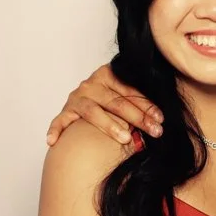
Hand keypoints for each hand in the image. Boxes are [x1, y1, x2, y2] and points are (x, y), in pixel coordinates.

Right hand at [45, 64, 164, 145]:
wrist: (91, 98)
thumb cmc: (114, 100)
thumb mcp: (127, 94)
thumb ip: (140, 101)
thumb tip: (162, 117)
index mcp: (108, 74)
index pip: (130, 91)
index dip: (147, 105)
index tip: (161, 119)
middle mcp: (91, 84)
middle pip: (116, 102)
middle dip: (138, 118)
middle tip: (154, 131)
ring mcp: (77, 97)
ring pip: (93, 111)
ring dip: (110, 126)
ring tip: (126, 138)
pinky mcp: (66, 111)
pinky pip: (60, 120)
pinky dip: (56, 130)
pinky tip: (53, 141)